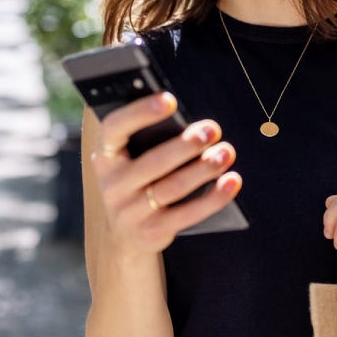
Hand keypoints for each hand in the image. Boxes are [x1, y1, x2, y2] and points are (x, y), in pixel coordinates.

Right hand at [91, 92, 241, 254]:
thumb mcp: (129, 160)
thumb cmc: (136, 182)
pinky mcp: (152, 232)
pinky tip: (232, 181)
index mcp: (104, 157)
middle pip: (154, 162)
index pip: (114, 128)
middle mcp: (112, 185)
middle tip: (212, 129)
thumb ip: (148, 140)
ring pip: (174, 187)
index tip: (170, 100)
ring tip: (226, 152)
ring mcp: (130, 212)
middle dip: (186, 144)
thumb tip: (191, 123)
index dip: (140, 112)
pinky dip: (214, 197)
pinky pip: (188, 213)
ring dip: (204, 168)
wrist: (124, 236)